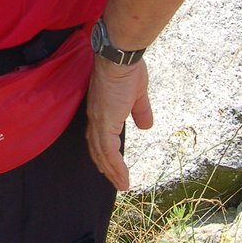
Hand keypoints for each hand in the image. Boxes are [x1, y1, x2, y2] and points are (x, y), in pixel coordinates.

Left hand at [85, 56, 152, 191]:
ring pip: (102, 153)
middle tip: (113, 179)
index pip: (97, 135)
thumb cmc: (128, 69)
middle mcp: (95, 117)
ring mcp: (99, 121)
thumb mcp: (137, 94)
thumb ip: (140, 111)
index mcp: (101, 108)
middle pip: (96, 148)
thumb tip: (146, 126)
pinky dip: (115, 167)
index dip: (103, 151)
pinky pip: (109, 152)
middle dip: (104, 165)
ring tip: (121, 184)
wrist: (120, 58)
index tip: (109, 163)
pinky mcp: (105, 123)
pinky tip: (122, 178)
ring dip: (111, 171)